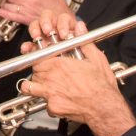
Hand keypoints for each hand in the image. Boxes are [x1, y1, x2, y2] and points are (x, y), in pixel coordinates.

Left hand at [21, 14, 134, 135]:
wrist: (105, 107)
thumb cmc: (101, 85)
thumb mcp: (95, 58)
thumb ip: (84, 41)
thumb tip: (79, 27)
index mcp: (59, 64)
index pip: (36, 57)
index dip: (38, 58)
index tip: (41, 60)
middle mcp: (51, 78)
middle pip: (34, 71)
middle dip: (39, 71)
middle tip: (48, 73)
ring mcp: (50, 93)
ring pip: (31, 87)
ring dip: (36, 86)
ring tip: (47, 86)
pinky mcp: (53, 107)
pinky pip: (44, 104)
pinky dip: (49, 103)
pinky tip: (58, 100)